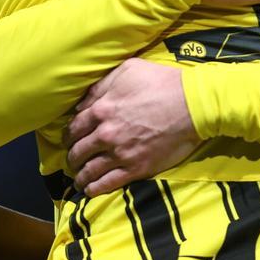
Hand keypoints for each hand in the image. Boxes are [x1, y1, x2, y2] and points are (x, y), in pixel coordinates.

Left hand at [65, 59, 200, 196]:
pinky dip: (95, 189)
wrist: (191, 105)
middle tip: (73, 159)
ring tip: (78, 178)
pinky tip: (90, 189)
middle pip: (78, 150)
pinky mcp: (136, 168)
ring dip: (80, 175)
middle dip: (72, 156)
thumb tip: (82, 102)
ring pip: (89, 170)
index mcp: (101, 109)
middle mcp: (105, 134)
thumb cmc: (160, 82)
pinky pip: (108, 184)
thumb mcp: (127, 70)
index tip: (69, 139)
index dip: (68, 135)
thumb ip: (101, 86)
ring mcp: (120, 154)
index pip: (74, 127)